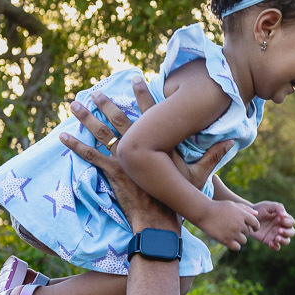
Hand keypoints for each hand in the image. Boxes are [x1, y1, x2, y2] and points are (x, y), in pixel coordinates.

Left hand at [60, 82, 229, 228]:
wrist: (160, 218)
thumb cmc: (179, 198)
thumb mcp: (200, 175)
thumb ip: (213, 156)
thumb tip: (233, 141)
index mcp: (158, 143)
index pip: (149, 112)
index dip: (142, 93)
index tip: (135, 76)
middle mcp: (138, 146)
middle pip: (119, 118)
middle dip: (106, 102)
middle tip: (95, 89)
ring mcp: (123, 158)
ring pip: (101, 132)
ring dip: (86, 118)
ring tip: (74, 105)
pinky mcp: (112, 172)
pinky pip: (90, 155)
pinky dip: (75, 145)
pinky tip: (62, 136)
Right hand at [204, 199, 260, 250]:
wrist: (204, 212)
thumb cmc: (218, 207)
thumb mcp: (233, 205)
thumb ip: (246, 209)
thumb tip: (256, 215)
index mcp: (242, 215)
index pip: (255, 223)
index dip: (255, 226)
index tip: (252, 228)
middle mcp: (239, 224)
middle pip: (248, 232)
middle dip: (243, 231)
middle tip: (234, 228)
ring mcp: (233, 233)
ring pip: (243, 240)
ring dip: (239, 238)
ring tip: (231, 234)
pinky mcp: (226, 240)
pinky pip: (237, 247)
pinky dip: (235, 245)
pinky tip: (229, 241)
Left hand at [251, 201, 294, 250]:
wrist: (247, 218)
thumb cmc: (258, 210)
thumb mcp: (268, 206)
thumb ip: (278, 208)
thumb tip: (285, 216)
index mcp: (283, 218)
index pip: (291, 222)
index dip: (288, 222)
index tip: (280, 219)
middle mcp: (281, 227)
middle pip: (291, 232)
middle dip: (287, 232)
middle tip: (279, 230)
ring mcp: (275, 235)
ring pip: (286, 241)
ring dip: (283, 240)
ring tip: (276, 238)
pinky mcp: (269, 241)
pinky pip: (277, 247)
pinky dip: (276, 247)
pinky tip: (270, 243)